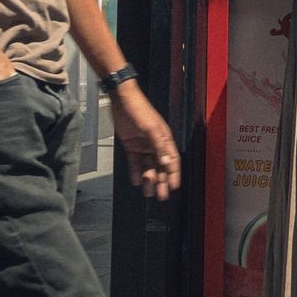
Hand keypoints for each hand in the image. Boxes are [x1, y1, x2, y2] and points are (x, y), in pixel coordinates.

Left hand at [110, 83, 181, 200]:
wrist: (121, 100)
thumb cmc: (139, 109)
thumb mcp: (151, 129)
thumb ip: (159, 146)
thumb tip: (166, 162)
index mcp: (164, 139)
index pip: (172, 160)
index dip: (174, 174)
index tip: (174, 186)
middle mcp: (155, 144)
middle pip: (160, 166)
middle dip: (162, 181)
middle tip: (161, 196)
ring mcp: (143, 145)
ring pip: (147, 166)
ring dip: (148, 179)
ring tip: (147, 192)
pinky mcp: (131, 145)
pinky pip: (135, 162)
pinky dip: (135, 172)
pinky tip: (135, 181)